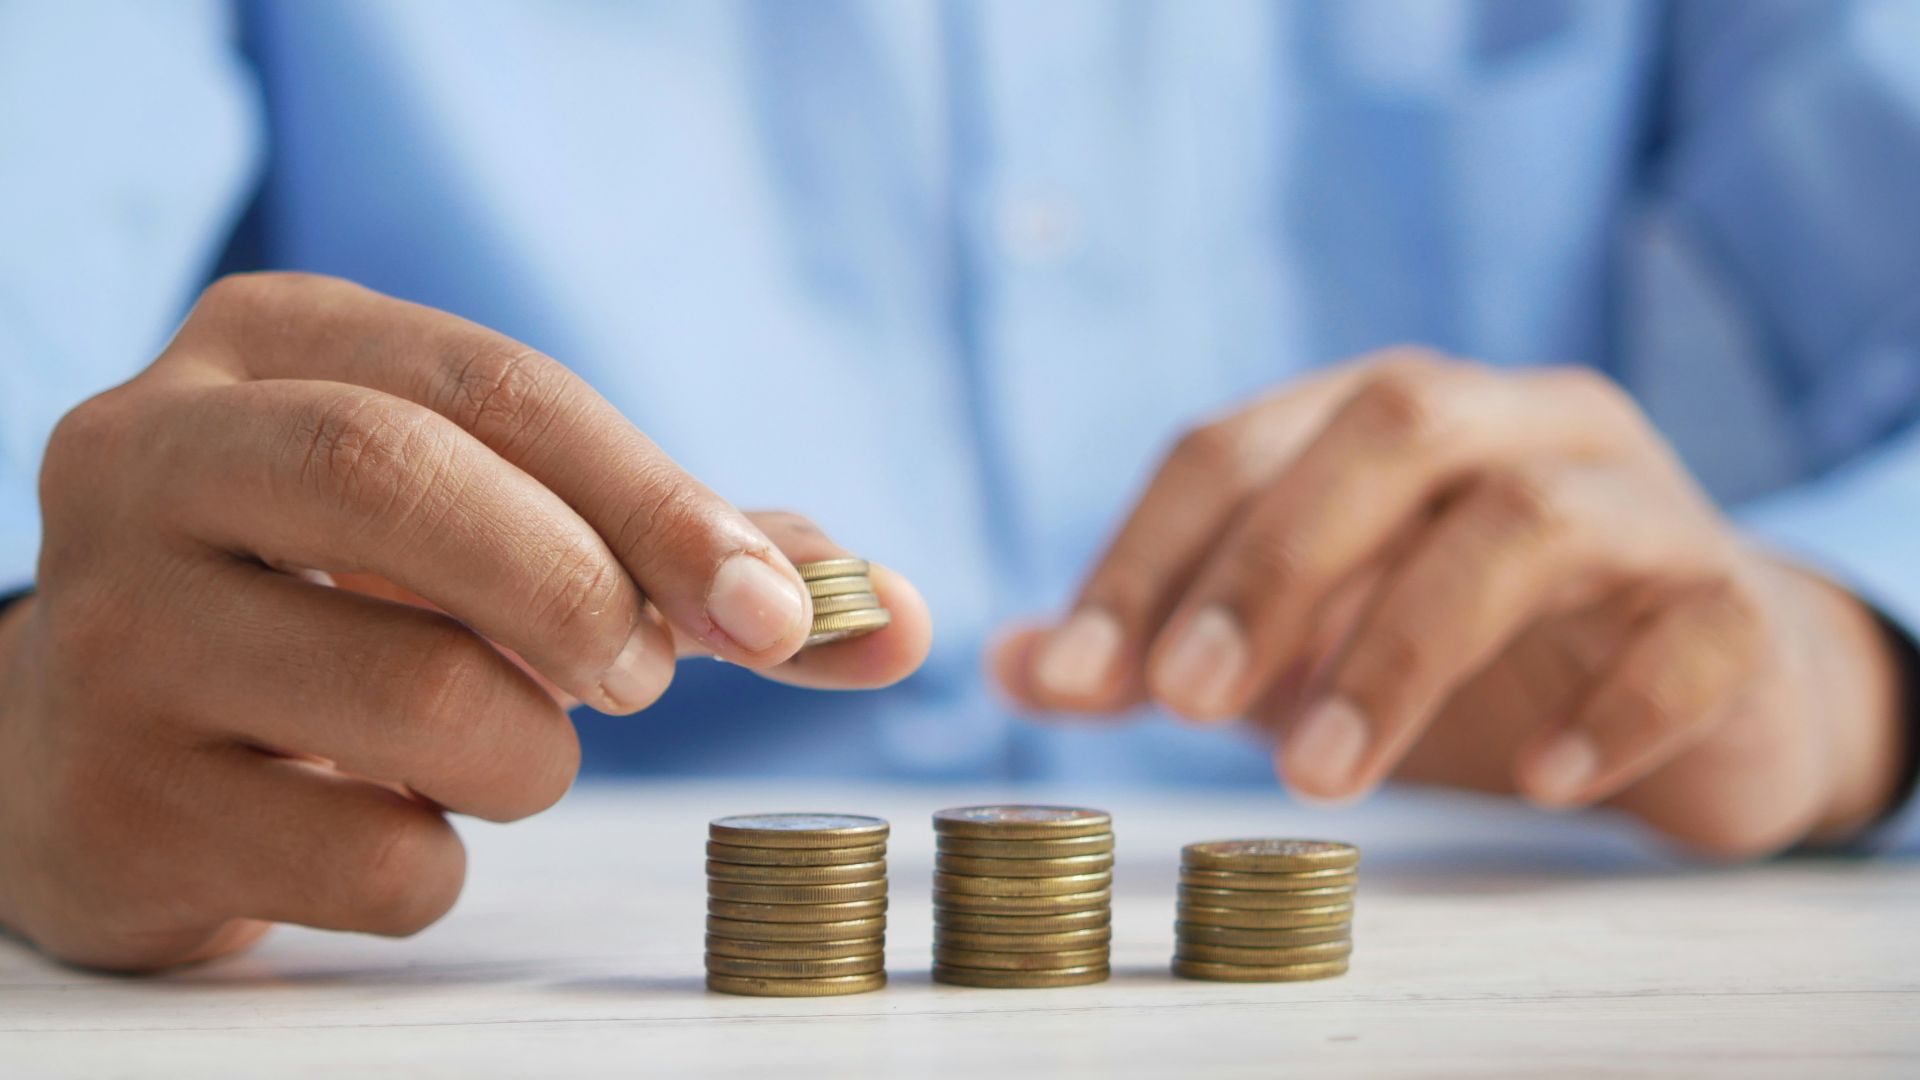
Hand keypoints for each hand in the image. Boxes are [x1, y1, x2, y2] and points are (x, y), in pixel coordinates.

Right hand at [0, 273, 930, 969]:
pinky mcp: (110, 805)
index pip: (497, 386)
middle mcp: (149, 456)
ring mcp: (108, 634)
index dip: (661, 500)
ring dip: (529, 755)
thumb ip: (691, 556)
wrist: (111, 739)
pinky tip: (387, 823)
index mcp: (270, 347)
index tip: (778, 611)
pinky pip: (370, 858)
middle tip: (638, 677)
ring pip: (415, 696)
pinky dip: (442, 864)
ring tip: (495, 748)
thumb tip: (897, 618)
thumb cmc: (351, 603)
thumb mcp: (495, 525)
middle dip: (582, 592)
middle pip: (406, 481)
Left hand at [995, 350, 1904, 857]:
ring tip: (1321, 778)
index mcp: (1387, 417)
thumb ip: (1164, 646)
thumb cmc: (1471, 653)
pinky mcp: (1735, 604)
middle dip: (1271, 564)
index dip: (1145, 553)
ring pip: (1528, 520)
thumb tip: (1010, 665)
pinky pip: (1690, 630)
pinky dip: (1610, 706)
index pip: (1237, 442)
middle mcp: (1516, 424)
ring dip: (1403, 648)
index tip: (1073, 676)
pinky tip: (1539, 781)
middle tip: (1185, 703)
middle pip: (1390, 427)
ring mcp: (1639, 502)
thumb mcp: (1299, 646)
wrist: (1703, 690)